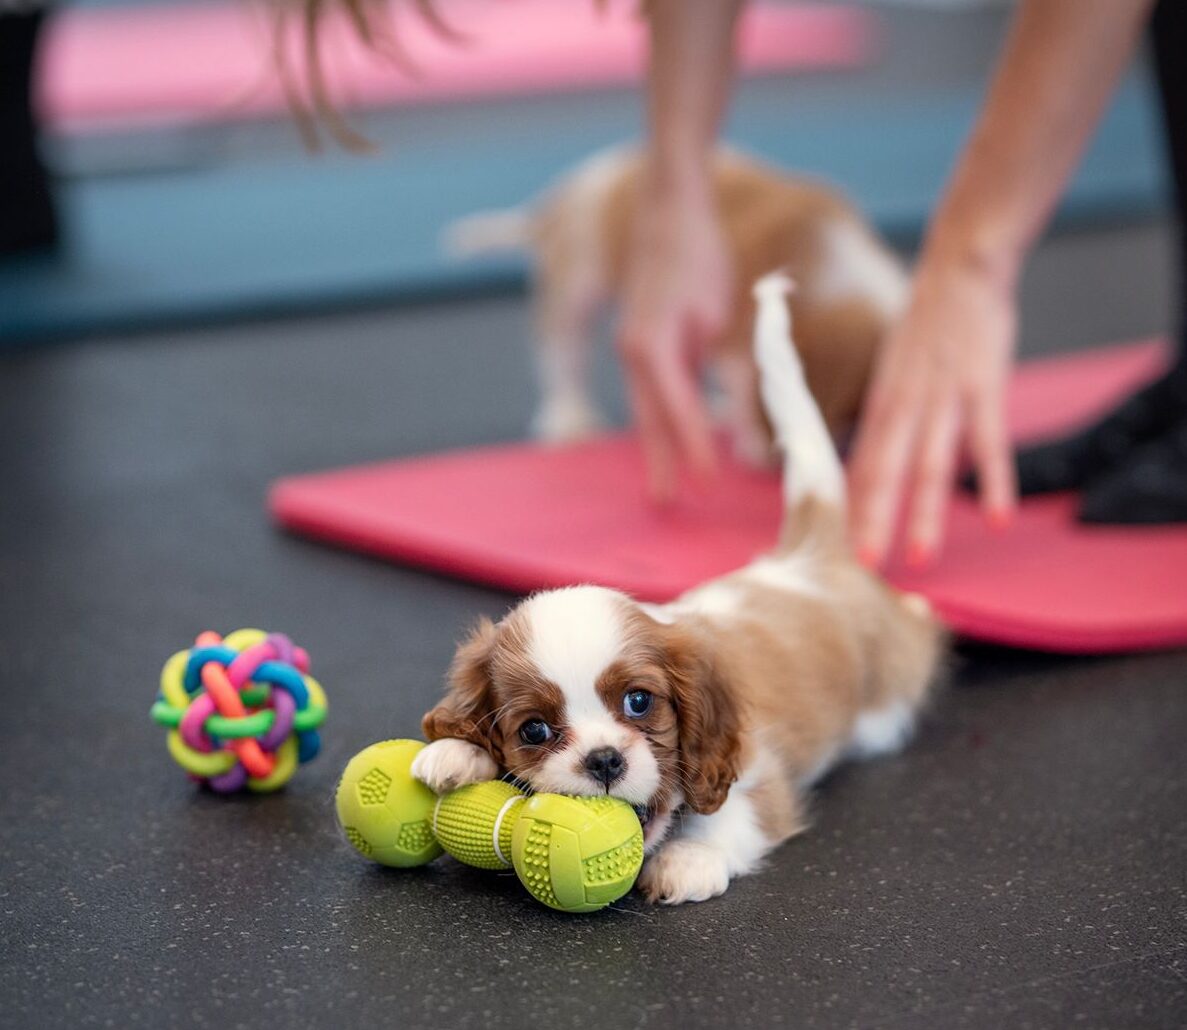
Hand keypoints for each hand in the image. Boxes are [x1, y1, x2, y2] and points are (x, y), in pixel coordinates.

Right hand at [616, 182, 731, 499]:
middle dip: (660, 461)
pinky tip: (669, 432)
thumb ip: (723, 365)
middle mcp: (633, 352)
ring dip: (656, 443)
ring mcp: (630, 346)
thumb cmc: (698, 257)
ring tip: (664, 481)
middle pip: (648, 419)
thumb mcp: (718, 315)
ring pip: (645, 406)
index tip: (709, 483)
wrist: (669, 209)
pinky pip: (648, 388)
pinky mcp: (637, 339)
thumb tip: (733, 412)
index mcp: (651, 347)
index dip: (694, 448)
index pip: (677, 410)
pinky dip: (658, 415)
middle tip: (663, 502)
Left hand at [848, 256, 1018, 566]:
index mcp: (880, 404)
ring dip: (925, 515)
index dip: (851, 510)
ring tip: (922, 558)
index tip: (841, 550)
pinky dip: (994, 481)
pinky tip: (997, 519)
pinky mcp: (982, 385)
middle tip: (864, 569)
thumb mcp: (892, 373)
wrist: (958, 267)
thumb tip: (871, 468)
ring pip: (930, 466)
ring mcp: (942, 397)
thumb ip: (886, 421)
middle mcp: (904, 405)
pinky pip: (988, 442)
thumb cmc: (926, 329)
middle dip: (873, 522)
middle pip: (884, 473)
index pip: (860, 467)